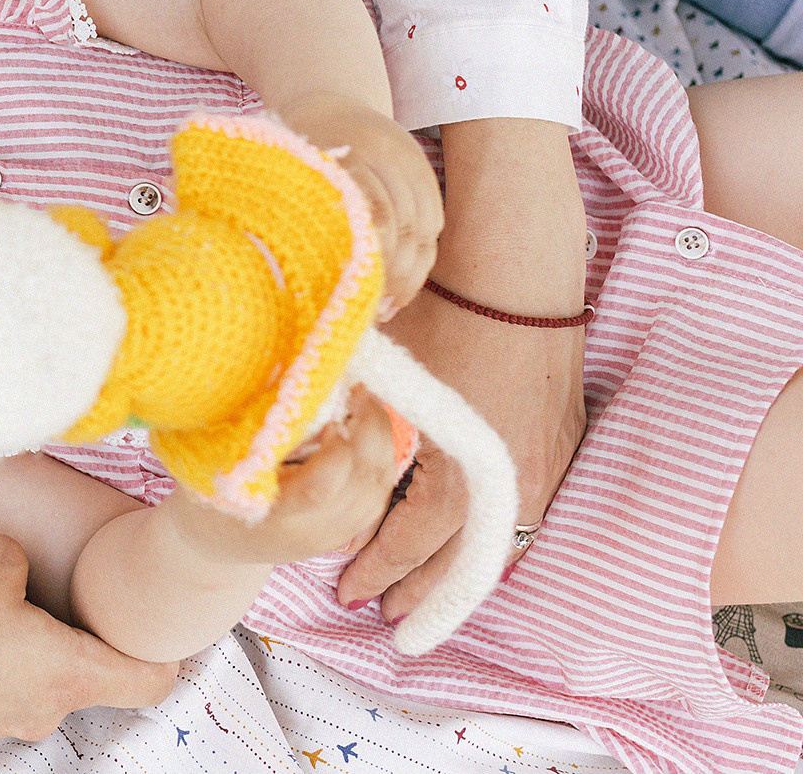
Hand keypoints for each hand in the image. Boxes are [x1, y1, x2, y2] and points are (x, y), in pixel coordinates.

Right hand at [0, 533, 179, 736]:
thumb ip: (32, 564)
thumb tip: (22, 577)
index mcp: (72, 673)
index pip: (152, 681)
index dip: (166, 648)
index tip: (162, 621)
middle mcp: (44, 707)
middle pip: (92, 673)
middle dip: (82, 629)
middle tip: (65, 584)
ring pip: (38, 673)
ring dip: (29, 637)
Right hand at [161, 387, 400, 567]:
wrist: (216, 542)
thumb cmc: (207, 488)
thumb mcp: (211, 457)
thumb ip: (245, 428)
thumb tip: (283, 377)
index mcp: (269, 513)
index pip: (320, 489)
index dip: (335, 451)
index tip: (329, 417)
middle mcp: (307, 530)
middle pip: (362, 484)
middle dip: (370, 430)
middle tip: (357, 390)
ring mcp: (330, 535)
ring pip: (378, 487)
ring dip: (380, 440)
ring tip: (363, 402)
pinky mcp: (345, 532)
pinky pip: (379, 492)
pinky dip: (380, 457)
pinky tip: (364, 429)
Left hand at [274, 91, 443, 316]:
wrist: (325, 98)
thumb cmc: (292, 153)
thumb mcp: (284, 179)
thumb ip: (298, 219)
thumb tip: (306, 284)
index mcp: (341, 150)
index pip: (374, 211)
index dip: (371, 258)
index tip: (354, 293)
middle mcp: (382, 149)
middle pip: (402, 222)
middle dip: (392, 272)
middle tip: (373, 308)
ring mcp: (408, 155)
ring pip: (423, 226)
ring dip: (410, 272)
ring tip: (388, 304)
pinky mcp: (423, 166)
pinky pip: (434, 220)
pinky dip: (422, 257)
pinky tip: (403, 285)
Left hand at [335, 119, 587, 618]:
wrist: (519, 265)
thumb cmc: (445, 310)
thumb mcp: (388, 371)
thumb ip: (357, 421)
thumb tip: (318, 459)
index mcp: (459, 468)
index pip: (409, 540)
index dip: (375, 570)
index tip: (349, 593)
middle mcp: (510, 481)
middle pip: (458, 560)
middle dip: (418, 590)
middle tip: (386, 615)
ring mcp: (544, 463)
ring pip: (493, 539)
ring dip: (454, 566)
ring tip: (419, 590)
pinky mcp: (561, 442)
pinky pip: (518, 507)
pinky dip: (486, 531)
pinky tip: (462, 543)